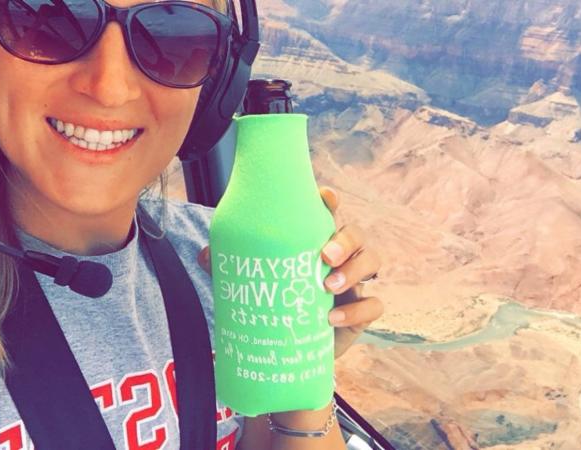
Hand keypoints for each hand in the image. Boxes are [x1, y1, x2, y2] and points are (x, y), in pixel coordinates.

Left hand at [197, 186, 383, 359]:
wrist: (292, 353)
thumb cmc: (276, 307)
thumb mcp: (255, 285)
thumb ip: (230, 268)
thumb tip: (206, 255)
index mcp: (315, 243)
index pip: (329, 215)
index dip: (331, 202)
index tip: (325, 197)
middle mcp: (340, 258)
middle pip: (356, 234)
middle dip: (345, 240)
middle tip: (324, 256)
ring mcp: (355, 284)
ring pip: (372, 262)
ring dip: (354, 269)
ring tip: (328, 286)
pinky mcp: (361, 314)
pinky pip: (374, 306)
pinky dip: (356, 311)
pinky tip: (332, 319)